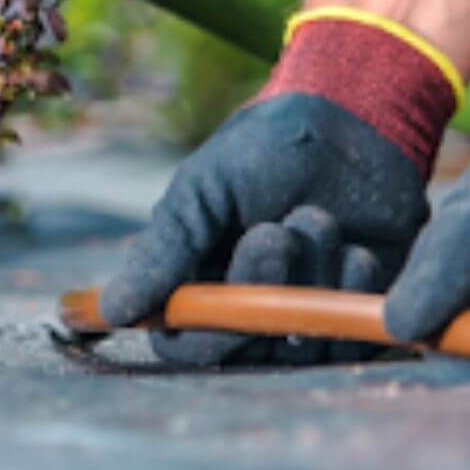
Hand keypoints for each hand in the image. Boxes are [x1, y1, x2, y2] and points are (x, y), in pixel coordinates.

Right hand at [100, 12, 459, 365]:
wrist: (354, 121)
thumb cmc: (265, 149)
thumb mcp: (203, 188)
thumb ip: (163, 250)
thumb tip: (112, 311)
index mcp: (198, 284)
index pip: (183, 345)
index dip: (203, 331)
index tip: (224, 286)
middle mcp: (248, 311)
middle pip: (244, 349)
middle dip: (262, 289)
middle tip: (274, 233)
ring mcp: (303, 316)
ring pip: (299, 344)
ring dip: (309, 278)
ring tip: (316, 218)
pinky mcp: (356, 314)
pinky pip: (350, 336)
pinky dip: (350, 289)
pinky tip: (356, 249)